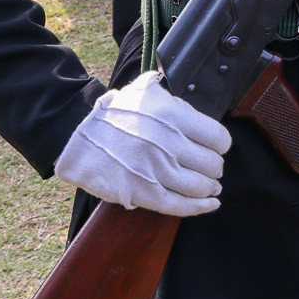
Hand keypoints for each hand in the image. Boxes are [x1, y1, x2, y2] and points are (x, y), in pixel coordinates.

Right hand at [54, 70, 230, 216]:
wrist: (76, 135)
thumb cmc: (115, 113)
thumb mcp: (146, 92)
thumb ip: (174, 97)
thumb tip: (199, 91)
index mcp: (174, 116)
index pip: (218, 138)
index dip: (222, 145)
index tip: (219, 148)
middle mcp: (168, 143)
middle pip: (211, 164)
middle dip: (215, 168)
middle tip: (213, 169)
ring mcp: (155, 170)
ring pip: (198, 186)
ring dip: (210, 188)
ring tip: (212, 186)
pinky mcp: (141, 192)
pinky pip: (178, 205)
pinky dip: (199, 207)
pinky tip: (210, 204)